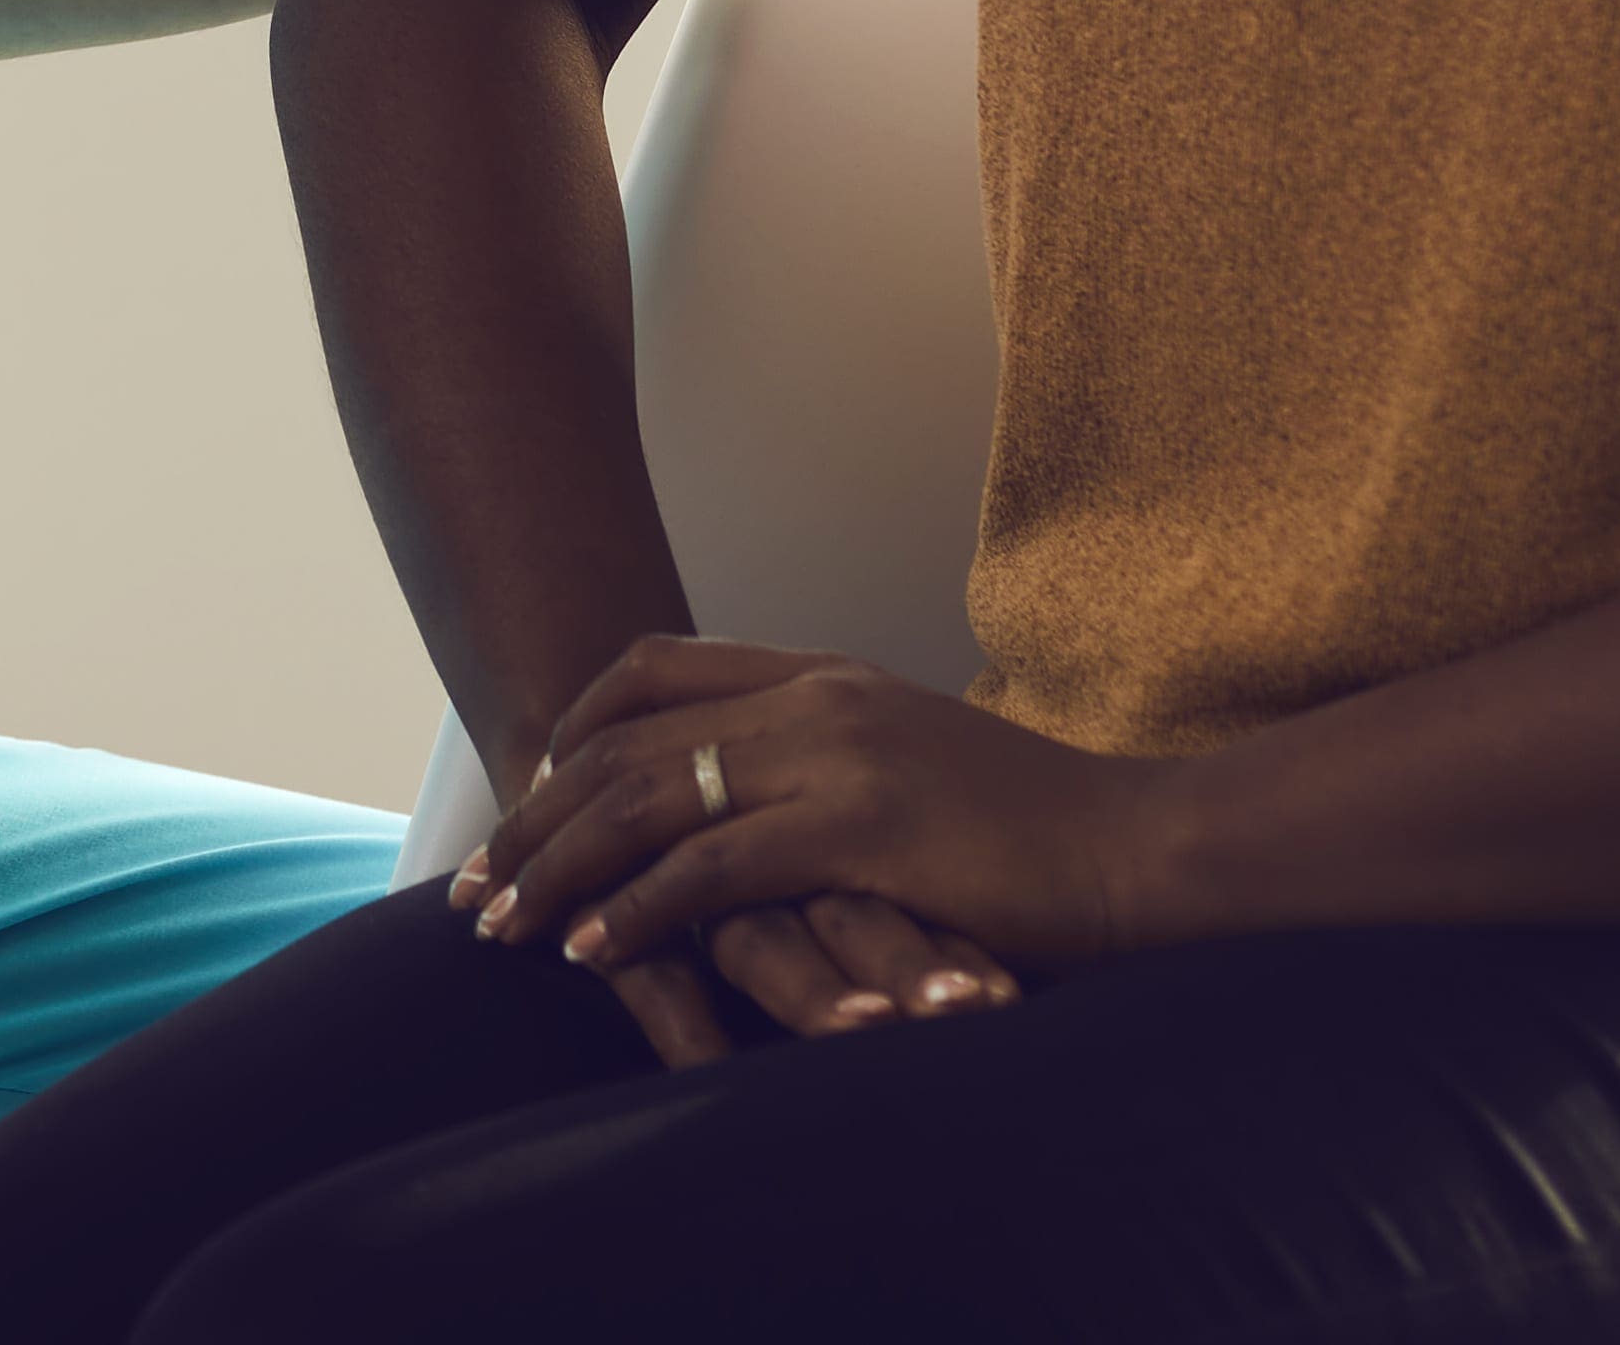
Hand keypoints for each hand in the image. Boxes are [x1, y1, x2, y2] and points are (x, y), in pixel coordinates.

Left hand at [458, 636, 1181, 1024]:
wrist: (1144, 851)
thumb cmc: (1043, 832)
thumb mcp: (917, 767)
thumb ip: (834, 764)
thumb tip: (765, 802)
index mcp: (827, 676)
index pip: (657, 667)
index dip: (574, 729)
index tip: (529, 793)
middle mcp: (817, 700)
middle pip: (627, 739)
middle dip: (536, 813)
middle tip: (476, 879)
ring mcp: (837, 757)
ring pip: (649, 798)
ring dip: (561, 864)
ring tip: (501, 924)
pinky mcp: (859, 829)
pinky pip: (711, 867)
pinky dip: (638, 909)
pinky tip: (590, 951)